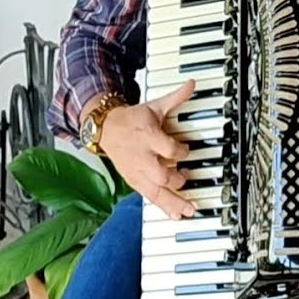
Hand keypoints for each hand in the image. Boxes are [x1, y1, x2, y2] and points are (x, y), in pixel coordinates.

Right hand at [99, 80, 195, 218]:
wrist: (106, 129)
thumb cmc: (132, 120)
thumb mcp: (154, 106)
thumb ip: (175, 98)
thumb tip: (192, 84)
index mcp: (147, 136)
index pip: (167, 148)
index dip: (181, 151)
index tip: (186, 150)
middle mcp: (142, 157)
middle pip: (161, 174)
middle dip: (177, 179)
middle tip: (188, 177)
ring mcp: (137, 171)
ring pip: (156, 191)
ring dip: (173, 202)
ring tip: (189, 211)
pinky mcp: (134, 181)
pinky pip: (149, 197)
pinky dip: (163, 207)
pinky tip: (176, 215)